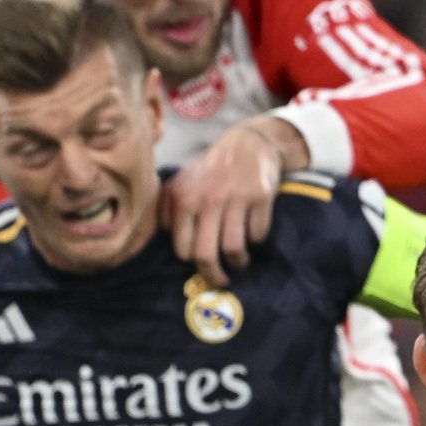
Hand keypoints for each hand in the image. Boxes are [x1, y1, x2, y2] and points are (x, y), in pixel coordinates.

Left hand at [164, 116, 306, 273]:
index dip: (192, 262)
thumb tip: (164, 238)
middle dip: (213, 276)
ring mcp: (235, 197)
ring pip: (233, 249)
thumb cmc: (211, 170)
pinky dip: (256, 240)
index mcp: (183, 197)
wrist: (248, 144)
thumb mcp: (181, 182)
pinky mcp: (261, 196)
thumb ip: (166, 208)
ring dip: (237, 262)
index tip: (201, 266)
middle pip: (205, 255)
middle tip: (220, 281)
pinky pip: (257, 234)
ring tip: (239, 261)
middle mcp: (207, 198)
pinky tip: (252, 235)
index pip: (183, 249)